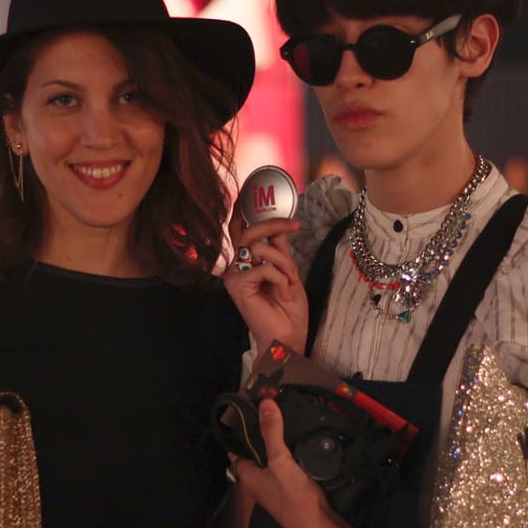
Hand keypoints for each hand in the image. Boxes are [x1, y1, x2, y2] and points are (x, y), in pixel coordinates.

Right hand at [222, 198, 307, 352]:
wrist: (288, 337)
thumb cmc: (287, 310)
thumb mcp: (288, 271)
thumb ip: (280, 248)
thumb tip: (281, 224)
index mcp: (244, 262)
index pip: (239, 229)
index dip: (242, 208)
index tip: (251, 190)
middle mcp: (234, 267)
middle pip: (247, 230)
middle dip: (273, 223)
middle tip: (294, 224)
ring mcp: (233, 276)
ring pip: (258, 246)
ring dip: (283, 261)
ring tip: (290, 279)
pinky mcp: (237, 286)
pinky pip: (264, 266)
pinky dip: (281, 276)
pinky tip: (283, 291)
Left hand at [231, 399, 347, 527]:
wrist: (319, 527)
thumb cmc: (293, 497)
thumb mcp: (280, 461)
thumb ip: (272, 433)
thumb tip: (264, 403)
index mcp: (246, 474)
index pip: (236, 446)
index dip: (241, 428)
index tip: (251, 406)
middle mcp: (256, 480)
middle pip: (255, 450)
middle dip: (262, 431)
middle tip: (272, 406)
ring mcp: (273, 484)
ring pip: (271, 456)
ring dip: (278, 440)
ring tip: (285, 416)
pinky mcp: (290, 486)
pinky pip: (285, 463)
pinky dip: (289, 451)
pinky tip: (299, 438)